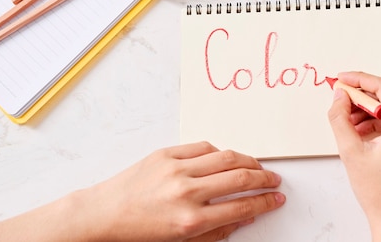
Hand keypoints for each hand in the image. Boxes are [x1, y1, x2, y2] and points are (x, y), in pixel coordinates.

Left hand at [74, 141, 284, 241]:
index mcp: (191, 220)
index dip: (265, 202)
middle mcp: (187, 193)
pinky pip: (203, 147)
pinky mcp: (166, 153)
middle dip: (264, 179)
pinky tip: (226, 158)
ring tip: (257, 166)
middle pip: (240, 178)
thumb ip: (217, 230)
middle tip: (274, 180)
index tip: (276, 198)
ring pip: (227, 156)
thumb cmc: (139, 232)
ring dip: (248, 161)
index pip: (242, 206)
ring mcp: (176, 169)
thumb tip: (246, 216)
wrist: (103, 214)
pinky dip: (220, 152)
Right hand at [328, 71, 380, 241]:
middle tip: (342, 98)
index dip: (360, 79)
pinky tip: (363, 131)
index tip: (342, 79)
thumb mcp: (351, 152)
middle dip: (364, 95)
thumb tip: (339, 96)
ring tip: (349, 120)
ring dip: (372, 109)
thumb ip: (340, 118)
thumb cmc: (380, 194)